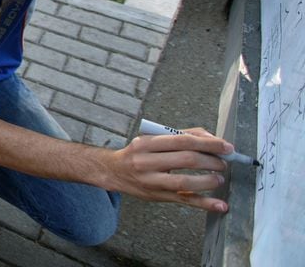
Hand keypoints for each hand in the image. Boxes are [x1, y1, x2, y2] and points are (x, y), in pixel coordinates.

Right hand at [104, 127, 231, 211]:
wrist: (113, 171)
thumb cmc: (138, 153)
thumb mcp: (152, 139)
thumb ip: (180, 135)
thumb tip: (211, 139)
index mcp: (146, 143)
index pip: (182, 141)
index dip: (208, 144)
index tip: (227, 147)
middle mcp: (146, 162)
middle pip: (186, 160)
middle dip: (211, 161)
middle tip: (224, 163)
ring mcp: (151, 181)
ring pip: (185, 182)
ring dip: (208, 180)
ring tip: (219, 178)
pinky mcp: (157, 197)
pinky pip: (184, 201)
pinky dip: (205, 204)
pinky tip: (220, 205)